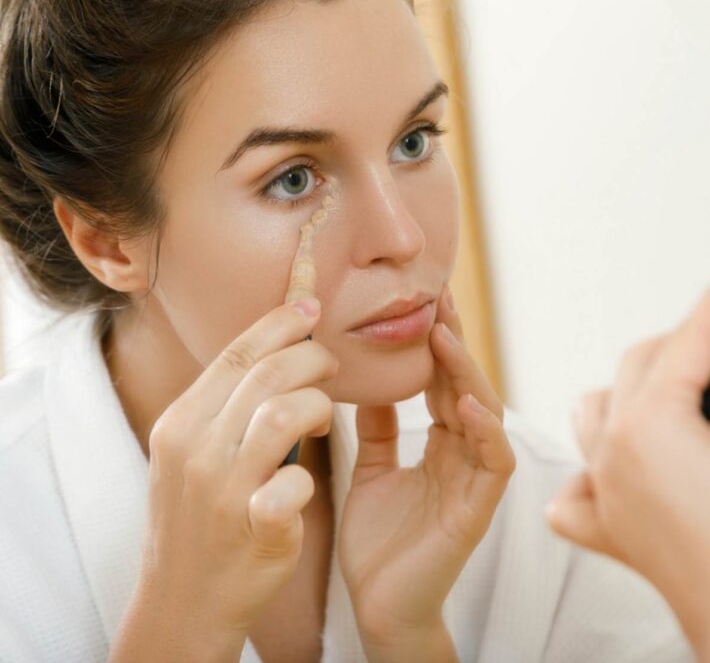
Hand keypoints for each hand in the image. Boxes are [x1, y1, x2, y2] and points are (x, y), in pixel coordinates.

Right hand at [110, 299, 337, 661]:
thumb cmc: (200, 518)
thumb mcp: (192, 454)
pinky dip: (308, 477)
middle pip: (266, 374)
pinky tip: (305, 484)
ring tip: (327, 419)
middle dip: (312, 358)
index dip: (279, 323)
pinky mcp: (252, 528)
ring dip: (318, 407)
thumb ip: (225, 407)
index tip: (311, 306)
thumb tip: (275, 352)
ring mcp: (221, 490)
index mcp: (180, 423)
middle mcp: (195, 449)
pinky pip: (294, 481)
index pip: (236, 353)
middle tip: (331, 366)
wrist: (183, 599)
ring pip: (283, 413)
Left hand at [337, 286, 514, 661]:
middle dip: (455, 342)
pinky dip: (484, 429)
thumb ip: (378, 428)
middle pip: (467, 386)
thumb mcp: (371, 471)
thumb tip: (371, 378)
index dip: (438, 343)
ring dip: (467, 375)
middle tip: (439, 296)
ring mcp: (475, 480)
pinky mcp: (478, 508)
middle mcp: (464, 456)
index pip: (445, 383)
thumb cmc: (378, 544)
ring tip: (444, 337)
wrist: (378, 606)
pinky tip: (466, 403)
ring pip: (486, 414)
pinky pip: (493, 461)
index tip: (425, 300)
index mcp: (442, 446)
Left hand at [546, 269, 709, 662]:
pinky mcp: (607, 526)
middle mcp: (612, 450)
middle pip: (642, 364)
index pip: (691, 339)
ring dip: (635, 386)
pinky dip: (595, 460)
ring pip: (597, 409)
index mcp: (652, 426)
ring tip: (685, 387)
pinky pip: (577, 479)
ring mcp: (603, 489)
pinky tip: (624, 463)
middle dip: (691, 338)